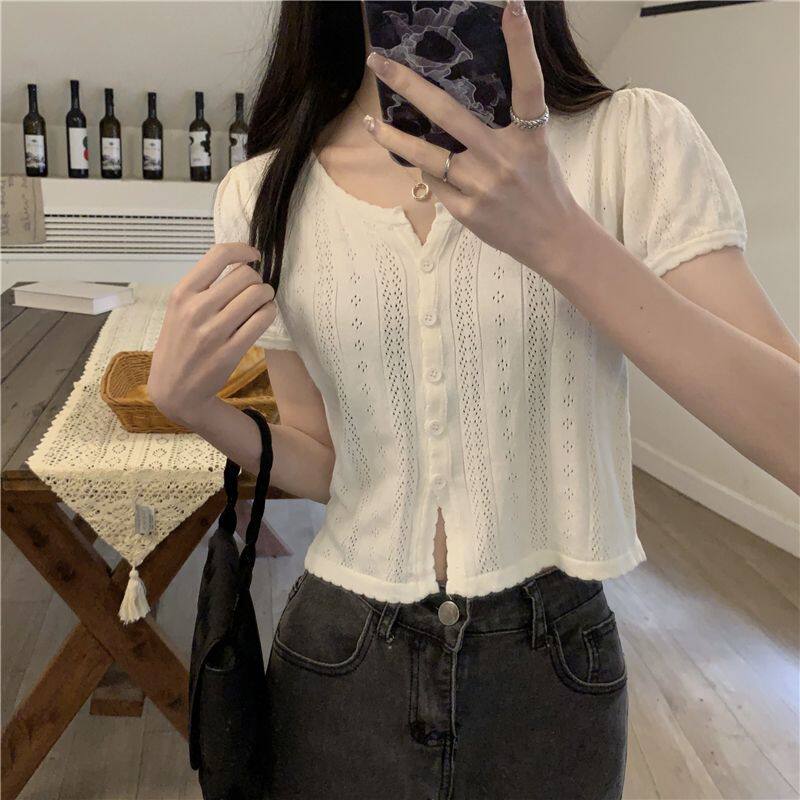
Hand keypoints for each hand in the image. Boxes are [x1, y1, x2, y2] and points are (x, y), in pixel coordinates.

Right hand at [148, 242, 275, 425]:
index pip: (219, 255)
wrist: (174, 389)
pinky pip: (262, 319)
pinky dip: (269, 313)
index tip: (253, 256)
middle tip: (255, 290)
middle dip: (256, 279)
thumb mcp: (178, 310)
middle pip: (245, 275)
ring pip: (257, 295)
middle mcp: (196, 309)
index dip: (243, 250)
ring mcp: (213, 331)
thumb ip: (202, 288)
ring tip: (261, 303)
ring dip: (266, 296)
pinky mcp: (230, 351)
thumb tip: (239, 264)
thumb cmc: (179, 344)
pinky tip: (263, 316)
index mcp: (182, 294)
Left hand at [363, 0, 580, 274]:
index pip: (527, 85)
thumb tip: (454, 110)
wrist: (552, 240)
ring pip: (425, 155)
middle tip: (378, 61)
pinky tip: (420, 167)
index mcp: (528, 136)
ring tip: (372, 123)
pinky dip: (428, 172)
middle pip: (447, 114)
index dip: (521, 45)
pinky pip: (436, 183)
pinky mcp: (467, 210)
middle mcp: (502, 157)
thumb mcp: (533, 149)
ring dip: (393, 138)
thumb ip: (503, 127)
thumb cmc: (542, 188)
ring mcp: (481, 185)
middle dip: (408, 84)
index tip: (511, 6)